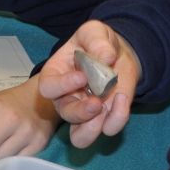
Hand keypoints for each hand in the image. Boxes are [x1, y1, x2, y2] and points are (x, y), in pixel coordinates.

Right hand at [38, 20, 141, 147]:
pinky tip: (121, 100)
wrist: (115, 54)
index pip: (49, 88)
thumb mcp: (93, 32)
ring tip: (104, 110)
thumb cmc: (95, 44)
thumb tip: (105, 57)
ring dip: (92, 128)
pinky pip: (106, 130)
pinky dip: (117, 119)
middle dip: (80, 112)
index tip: (82, 76)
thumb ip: (95, 39)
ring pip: (80, 137)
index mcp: (55, 77)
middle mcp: (65, 100)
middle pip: (65, 115)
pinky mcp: (103, 119)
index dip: (62, 86)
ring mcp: (84, 113)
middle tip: (96, 102)